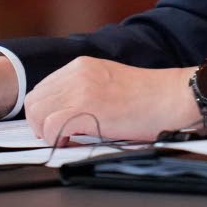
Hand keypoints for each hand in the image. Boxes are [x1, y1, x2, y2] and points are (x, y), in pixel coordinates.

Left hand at [24, 57, 198, 143]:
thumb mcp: (108, 80)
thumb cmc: (147, 95)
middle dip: (41, 122)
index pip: (42, 89)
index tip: (56, 124)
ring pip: (37, 114)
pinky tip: (73, 141)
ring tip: (67, 138)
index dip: (45, 111)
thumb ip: (83, 88)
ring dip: (47, 131)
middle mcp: (77, 73)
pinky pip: (51, 128)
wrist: (171, 96)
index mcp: (80, 65)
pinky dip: (56, 139)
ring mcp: (80, 90)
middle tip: (59, 135)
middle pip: (34, 101)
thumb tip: (63, 111)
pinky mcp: (86, 109)